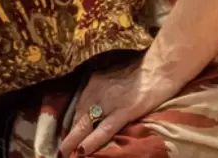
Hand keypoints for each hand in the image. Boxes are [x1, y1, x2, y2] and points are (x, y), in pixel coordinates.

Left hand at [60, 55, 175, 155]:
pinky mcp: (123, 112)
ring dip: (74, 142)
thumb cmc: (139, 72)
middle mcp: (97, 91)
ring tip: (65, 154)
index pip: (79, 106)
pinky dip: (92, 141)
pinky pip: (104, 130)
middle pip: (78, 117)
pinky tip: (83, 151)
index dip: (73, 123)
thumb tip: (96, 108)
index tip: (67, 135)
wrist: (157, 68)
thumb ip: (103, 90)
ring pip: (86, 125)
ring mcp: (109, 102)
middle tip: (61, 150)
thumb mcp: (113, 77)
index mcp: (95, 82)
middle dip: (69, 135)